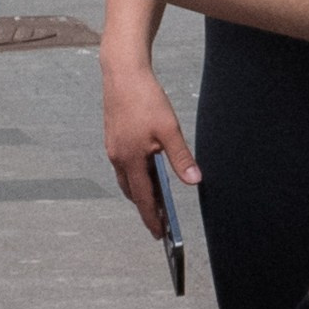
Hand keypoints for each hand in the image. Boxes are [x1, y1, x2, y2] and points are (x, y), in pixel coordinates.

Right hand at [102, 62, 200, 235]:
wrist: (122, 74)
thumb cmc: (145, 99)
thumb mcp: (169, 130)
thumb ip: (181, 158)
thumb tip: (194, 181)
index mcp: (130, 160)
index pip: (143, 199)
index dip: (152, 218)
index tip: (159, 234)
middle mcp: (118, 158)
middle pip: (132, 192)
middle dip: (146, 208)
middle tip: (161, 222)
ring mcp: (114, 148)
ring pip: (127, 179)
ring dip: (141, 191)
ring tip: (158, 200)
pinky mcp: (114, 138)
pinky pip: (125, 165)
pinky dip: (136, 175)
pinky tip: (148, 171)